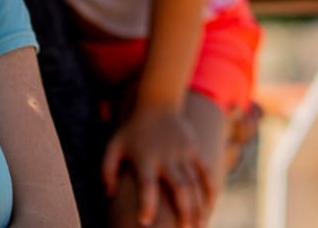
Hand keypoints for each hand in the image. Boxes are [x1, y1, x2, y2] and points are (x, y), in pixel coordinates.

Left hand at [103, 103, 213, 227]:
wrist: (157, 102)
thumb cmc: (132, 130)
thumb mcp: (114, 146)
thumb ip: (107, 169)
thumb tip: (109, 193)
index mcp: (145, 158)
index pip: (146, 184)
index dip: (146, 203)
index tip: (145, 222)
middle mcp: (166, 157)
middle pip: (180, 187)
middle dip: (184, 212)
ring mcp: (183, 153)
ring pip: (195, 183)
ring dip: (199, 207)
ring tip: (199, 227)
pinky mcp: (194, 149)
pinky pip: (206, 172)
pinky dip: (210, 189)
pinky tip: (210, 206)